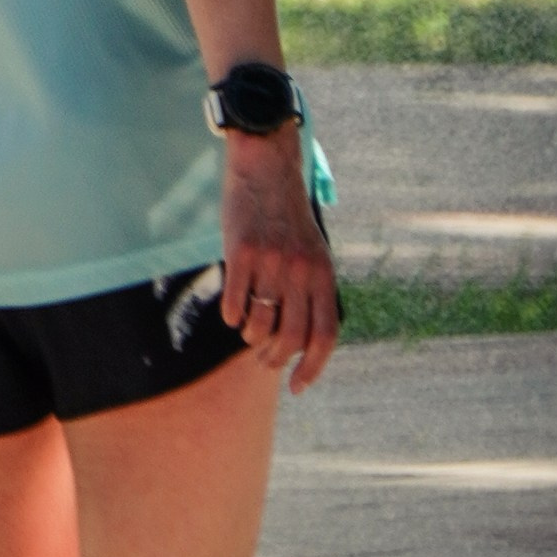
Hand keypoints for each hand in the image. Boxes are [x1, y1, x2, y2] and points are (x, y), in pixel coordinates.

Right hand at [218, 133, 341, 390]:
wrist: (267, 169)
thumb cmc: (288, 217)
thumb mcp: (313, 253)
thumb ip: (311, 291)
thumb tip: (300, 342)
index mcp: (324, 274)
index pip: (325, 335)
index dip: (312, 367)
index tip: (297, 387)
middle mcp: (301, 271)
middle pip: (290, 337)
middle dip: (273, 358)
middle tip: (262, 359)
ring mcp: (271, 262)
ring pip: (259, 323)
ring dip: (250, 337)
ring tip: (247, 331)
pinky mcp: (241, 251)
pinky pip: (233, 301)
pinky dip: (230, 315)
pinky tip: (230, 313)